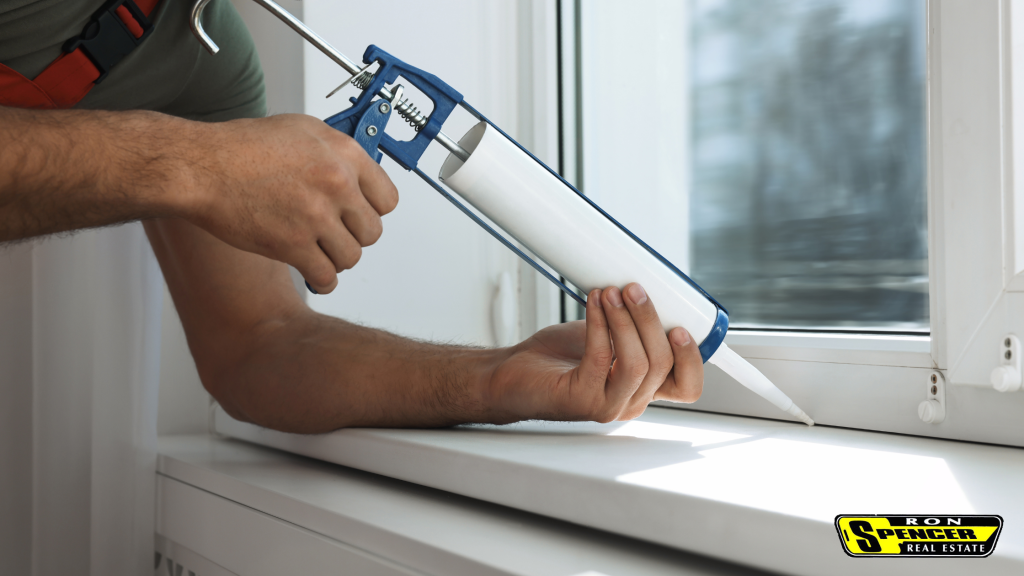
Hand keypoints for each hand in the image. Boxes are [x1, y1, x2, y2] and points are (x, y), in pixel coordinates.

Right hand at [180, 114, 398, 293]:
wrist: (202, 167)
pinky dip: (322, 280)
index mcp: (344, 154)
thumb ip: (335, 153)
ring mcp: (316, 216)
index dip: (373, 211)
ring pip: (351, 257)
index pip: (388, 199)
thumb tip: (356, 174)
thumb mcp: (302, 130)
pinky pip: (326, 276)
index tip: (361, 216)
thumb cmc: (241, 147)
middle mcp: (336, 184)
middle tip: (336, 234)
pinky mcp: (294, 244)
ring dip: (337, 258)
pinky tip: (314, 273)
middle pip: (372, 231)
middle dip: (354, 236)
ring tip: (321, 251)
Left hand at [485, 283, 703, 422]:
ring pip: (638, 364)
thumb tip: (645, 287)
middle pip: (662, 365)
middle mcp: (630, 400)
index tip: (681, 326)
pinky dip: (599, 324)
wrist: (513, 374)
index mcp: (643, 387)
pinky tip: (593, 303)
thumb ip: (631, 324)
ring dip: (626, 321)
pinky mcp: (581, 400)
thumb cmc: (559, 356)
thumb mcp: (606, 335)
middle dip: (650, 320)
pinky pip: (601, 358)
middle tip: (633, 289)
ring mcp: (607, 405)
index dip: (692, 360)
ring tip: (611, 293)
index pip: (687, 387)